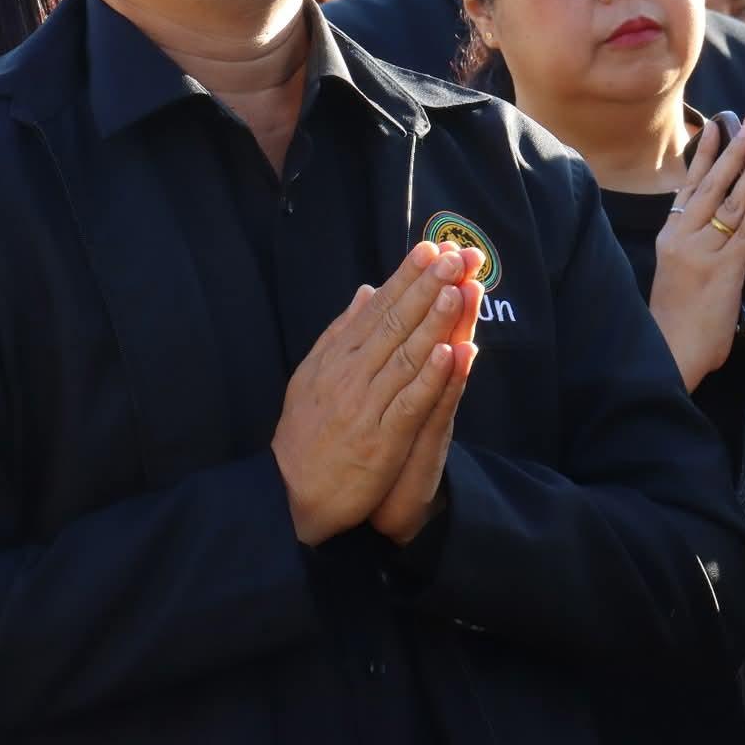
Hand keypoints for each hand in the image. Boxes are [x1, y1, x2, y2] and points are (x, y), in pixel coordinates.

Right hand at [271, 241, 474, 545]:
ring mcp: (365, 406)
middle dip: (426, 287)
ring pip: (404, 356)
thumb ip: (343, 332)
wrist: (289, 494)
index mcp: (338, 357)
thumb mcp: (315, 374)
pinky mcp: (379, 440)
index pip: (378, 309)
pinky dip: (428, 377)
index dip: (407, 278)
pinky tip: (449, 353)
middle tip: (455, 256)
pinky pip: (408, 403)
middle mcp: (350, 375)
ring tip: (456, 289)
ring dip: (432, 321)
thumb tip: (367, 291)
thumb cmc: (307, 434)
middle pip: (393, 324)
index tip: (433, 249)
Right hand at [648, 114, 744, 389]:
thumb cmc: (673, 316)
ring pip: (730, 199)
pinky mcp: (722, 269)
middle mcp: (682, 235)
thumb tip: (699, 217)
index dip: (705, 153)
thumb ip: (686, 240)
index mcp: (670, 234)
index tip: (717, 125)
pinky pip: (742, 229)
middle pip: (711, 182)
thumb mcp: (672, 269)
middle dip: (733, 148)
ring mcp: (702, 250)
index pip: (689, 184)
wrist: (669, 352)